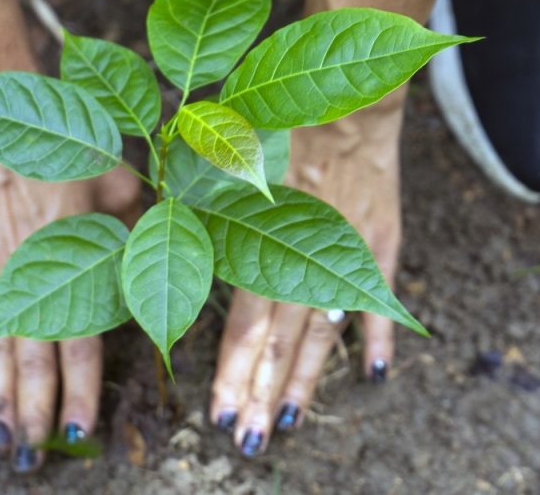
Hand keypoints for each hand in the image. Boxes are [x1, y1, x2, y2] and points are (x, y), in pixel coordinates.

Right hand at [0, 123, 139, 471]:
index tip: (80, 432)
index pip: (81, 345)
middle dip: (35, 414)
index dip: (80, 394)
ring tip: (1, 441)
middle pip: (33, 362)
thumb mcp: (114, 181)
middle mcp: (28, 278)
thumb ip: (134, 221)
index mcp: (73, 263)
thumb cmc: (62, 145)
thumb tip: (162, 240)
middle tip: (35, 457)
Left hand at [208, 89, 406, 455]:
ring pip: (323, 332)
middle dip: (259, 394)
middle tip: (246, 442)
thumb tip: (158, 247)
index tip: (217, 413)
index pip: (246, 319)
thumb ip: (200, 213)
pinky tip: (373, 373)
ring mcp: (349, 253)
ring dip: (303, 382)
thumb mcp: (223, 161)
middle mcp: (306, 253)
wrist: (347, 96)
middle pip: (281, 340)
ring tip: (284, 424)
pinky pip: (379, 298)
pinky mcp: (381, 243)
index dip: (232, 369)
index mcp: (264, 236)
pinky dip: (377, 334)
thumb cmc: (273, 122)